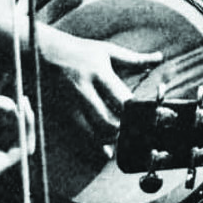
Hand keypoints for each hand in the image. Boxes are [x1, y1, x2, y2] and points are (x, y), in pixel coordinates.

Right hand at [41, 28, 162, 145]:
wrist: (43, 52)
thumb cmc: (80, 51)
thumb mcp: (107, 51)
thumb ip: (134, 59)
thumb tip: (159, 58)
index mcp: (99, 73)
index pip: (122, 100)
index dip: (136, 113)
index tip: (147, 117)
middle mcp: (84, 90)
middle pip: (108, 121)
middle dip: (123, 130)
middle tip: (134, 130)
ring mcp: (71, 104)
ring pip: (92, 133)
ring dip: (110, 139)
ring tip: (121, 135)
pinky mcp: (61, 113)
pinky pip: (79, 136)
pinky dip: (95, 146)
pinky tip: (107, 151)